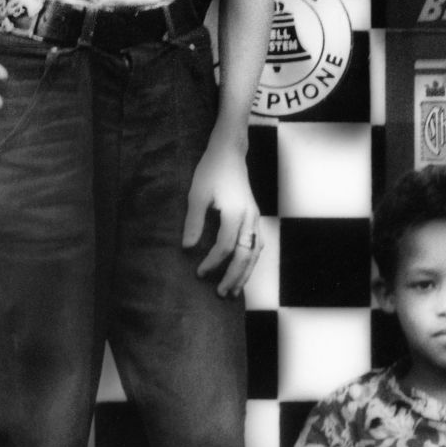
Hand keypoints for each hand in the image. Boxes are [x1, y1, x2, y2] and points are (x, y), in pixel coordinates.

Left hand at [184, 142, 262, 297]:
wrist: (230, 153)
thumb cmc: (211, 171)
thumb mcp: (197, 194)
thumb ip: (193, 222)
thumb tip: (187, 248)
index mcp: (235, 211)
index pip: (225, 246)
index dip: (213, 262)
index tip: (199, 273)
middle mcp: (250, 218)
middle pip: (245, 255)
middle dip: (233, 277)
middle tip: (221, 293)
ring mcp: (256, 218)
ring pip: (255, 253)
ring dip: (245, 274)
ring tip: (234, 291)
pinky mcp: (255, 218)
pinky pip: (258, 246)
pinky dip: (251, 262)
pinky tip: (243, 272)